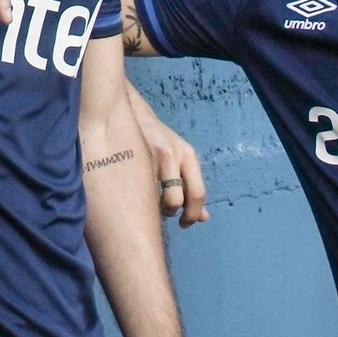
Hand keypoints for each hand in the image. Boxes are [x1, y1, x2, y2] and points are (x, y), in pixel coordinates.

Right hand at [130, 84, 207, 226]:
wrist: (132, 113)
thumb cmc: (159, 143)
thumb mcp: (181, 159)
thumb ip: (192, 186)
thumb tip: (204, 218)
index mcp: (188, 156)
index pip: (197, 194)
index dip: (193, 215)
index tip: (186, 223)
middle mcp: (173, 154)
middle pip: (176, 200)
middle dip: (173, 214)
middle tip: (169, 217)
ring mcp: (152, 156)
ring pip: (155, 197)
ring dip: (155, 208)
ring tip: (153, 203)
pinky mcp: (133, 158)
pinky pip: (140, 190)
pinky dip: (141, 198)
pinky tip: (139, 193)